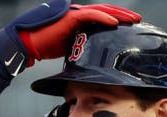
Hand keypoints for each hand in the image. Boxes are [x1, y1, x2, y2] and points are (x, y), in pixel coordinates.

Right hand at [19, 3, 141, 61]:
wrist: (28, 44)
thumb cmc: (45, 46)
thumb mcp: (70, 46)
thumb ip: (83, 45)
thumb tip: (96, 57)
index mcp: (79, 20)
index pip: (102, 17)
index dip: (117, 19)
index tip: (130, 26)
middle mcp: (78, 13)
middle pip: (106, 11)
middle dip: (123, 15)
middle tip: (138, 20)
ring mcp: (74, 13)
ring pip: (101, 10)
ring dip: (118, 14)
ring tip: (132, 19)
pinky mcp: (70, 17)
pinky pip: (90, 15)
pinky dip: (104, 18)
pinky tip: (115, 23)